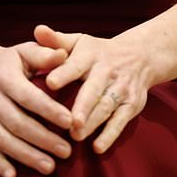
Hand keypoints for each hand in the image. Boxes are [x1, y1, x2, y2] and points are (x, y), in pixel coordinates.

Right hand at [0, 37, 72, 176]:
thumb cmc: (8, 61)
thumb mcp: (25, 51)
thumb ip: (45, 53)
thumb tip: (64, 54)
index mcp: (4, 76)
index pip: (28, 96)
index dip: (49, 110)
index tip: (70, 122)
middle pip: (17, 123)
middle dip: (43, 139)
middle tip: (67, 151)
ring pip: (4, 140)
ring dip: (27, 156)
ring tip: (50, 167)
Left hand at [34, 24, 151, 153]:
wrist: (139, 56)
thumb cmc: (97, 52)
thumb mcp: (78, 42)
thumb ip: (56, 41)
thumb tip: (37, 29)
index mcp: (90, 55)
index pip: (76, 64)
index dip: (64, 73)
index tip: (50, 82)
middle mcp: (107, 71)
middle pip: (94, 90)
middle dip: (83, 106)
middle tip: (70, 121)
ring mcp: (121, 89)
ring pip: (106, 107)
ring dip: (93, 123)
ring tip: (76, 136)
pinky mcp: (131, 105)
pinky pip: (121, 121)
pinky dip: (110, 135)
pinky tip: (97, 147)